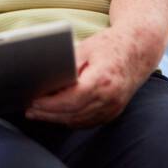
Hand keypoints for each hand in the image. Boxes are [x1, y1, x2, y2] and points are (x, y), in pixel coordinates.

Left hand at [24, 28, 150, 127]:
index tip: (33, 102)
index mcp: (103, 80)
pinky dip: (71, 119)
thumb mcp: (86, 47)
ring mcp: (114, 108)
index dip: (50, 104)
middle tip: (29, 110)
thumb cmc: (110, 45)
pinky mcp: (113, 112)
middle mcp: (110, 98)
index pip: (72, 100)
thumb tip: (47, 78)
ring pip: (79, 121)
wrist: (139, 50)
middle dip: (48, 114)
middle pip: (73, 114)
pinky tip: (57, 114)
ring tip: (38, 113)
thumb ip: (68, 64)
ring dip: (57, 119)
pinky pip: (88, 121)